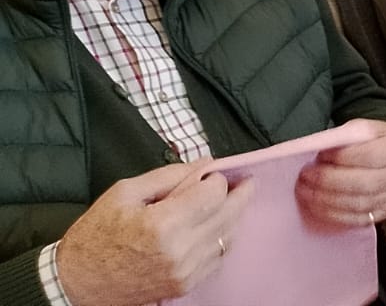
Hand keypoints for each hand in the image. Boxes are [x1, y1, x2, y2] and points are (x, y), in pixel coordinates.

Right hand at [56, 162, 252, 305]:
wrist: (78, 282)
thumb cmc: (96, 235)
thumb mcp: (125, 192)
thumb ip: (169, 176)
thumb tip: (204, 164)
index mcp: (162, 224)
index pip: (215, 193)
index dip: (218, 178)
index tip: (214, 173)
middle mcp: (180, 250)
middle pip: (229, 214)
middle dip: (239, 193)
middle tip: (244, 181)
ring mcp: (185, 271)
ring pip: (229, 236)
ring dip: (232, 216)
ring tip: (227, 202)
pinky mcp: (185, 285)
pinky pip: (218, 257)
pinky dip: (221, 238)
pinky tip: (213, 227)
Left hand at [296, 119, 385, 227]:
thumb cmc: (380, 141)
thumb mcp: (369, 128)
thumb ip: (348, 137)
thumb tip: (323, 151)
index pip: (370, 156)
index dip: (342, 158)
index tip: (320, 155)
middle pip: (363, 184)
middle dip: (329, 181)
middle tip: (306, 176)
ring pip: (359, 205)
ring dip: (327, 200)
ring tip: (306, 191)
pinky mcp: (384, 212)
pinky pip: (358, 220)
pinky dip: (335, 215)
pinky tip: (318, 206)